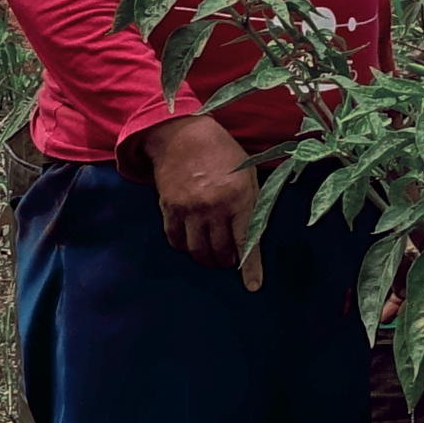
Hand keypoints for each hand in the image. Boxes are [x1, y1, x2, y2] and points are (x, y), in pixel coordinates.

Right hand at [135, 113, 261, 271]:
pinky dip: (185, 247)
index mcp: (240, 196)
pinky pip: (176, 240)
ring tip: (211, 255)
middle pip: (221, 252)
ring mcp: (190, 208)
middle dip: (227, 262)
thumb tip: (254, 239)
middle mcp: (215, 206)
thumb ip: (252, 205)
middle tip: (229, 259)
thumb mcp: (247, 175)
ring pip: (198, 251)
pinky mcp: (169, 208)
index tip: (253, 287)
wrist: (183, 135)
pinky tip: (191, 241)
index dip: (250, 268)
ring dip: (206, 259)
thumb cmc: (222, 155)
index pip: (247, 241)